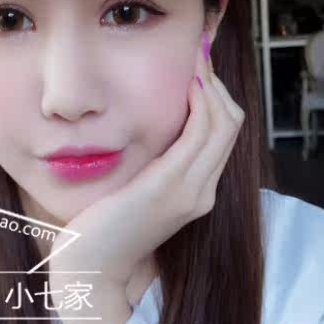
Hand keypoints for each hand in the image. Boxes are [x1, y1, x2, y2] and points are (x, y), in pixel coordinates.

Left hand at [49, 32, 244, 289]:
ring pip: (224, 123)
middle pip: (231, 123)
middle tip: (198, 55)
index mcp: (197, 191)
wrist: (91, 268)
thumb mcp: (137, 190)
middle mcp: (204, 191)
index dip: (216, 96)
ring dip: (212, 85)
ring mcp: (192, 190)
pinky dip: (201, 103)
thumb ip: (154, 166)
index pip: (223, 133)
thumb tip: (153, 132)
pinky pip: (201, 134)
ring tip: (195, 60)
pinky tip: (188, 84)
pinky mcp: (171, 187)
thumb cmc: (105, 228)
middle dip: (217, 83)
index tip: (197, 69)